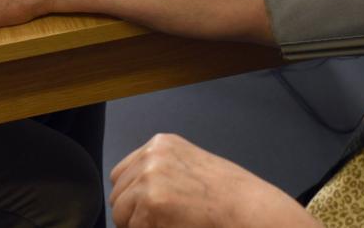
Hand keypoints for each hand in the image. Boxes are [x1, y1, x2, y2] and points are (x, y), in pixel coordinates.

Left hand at [110, 134, 320, 227]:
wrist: (246, 208)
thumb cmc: (227, 193)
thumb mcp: (189, 164)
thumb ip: (160, 170)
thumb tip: (134, 190)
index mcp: (161, 144)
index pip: (122, 173)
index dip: (132, 196)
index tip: (149, 207)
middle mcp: (151, 156)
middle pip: (118, 193)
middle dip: (133, 211)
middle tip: (163, 218)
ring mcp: (149, 177)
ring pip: (120, 213)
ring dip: (138, 223)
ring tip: (170, 221)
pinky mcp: (150, 202)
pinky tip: (173, 225)